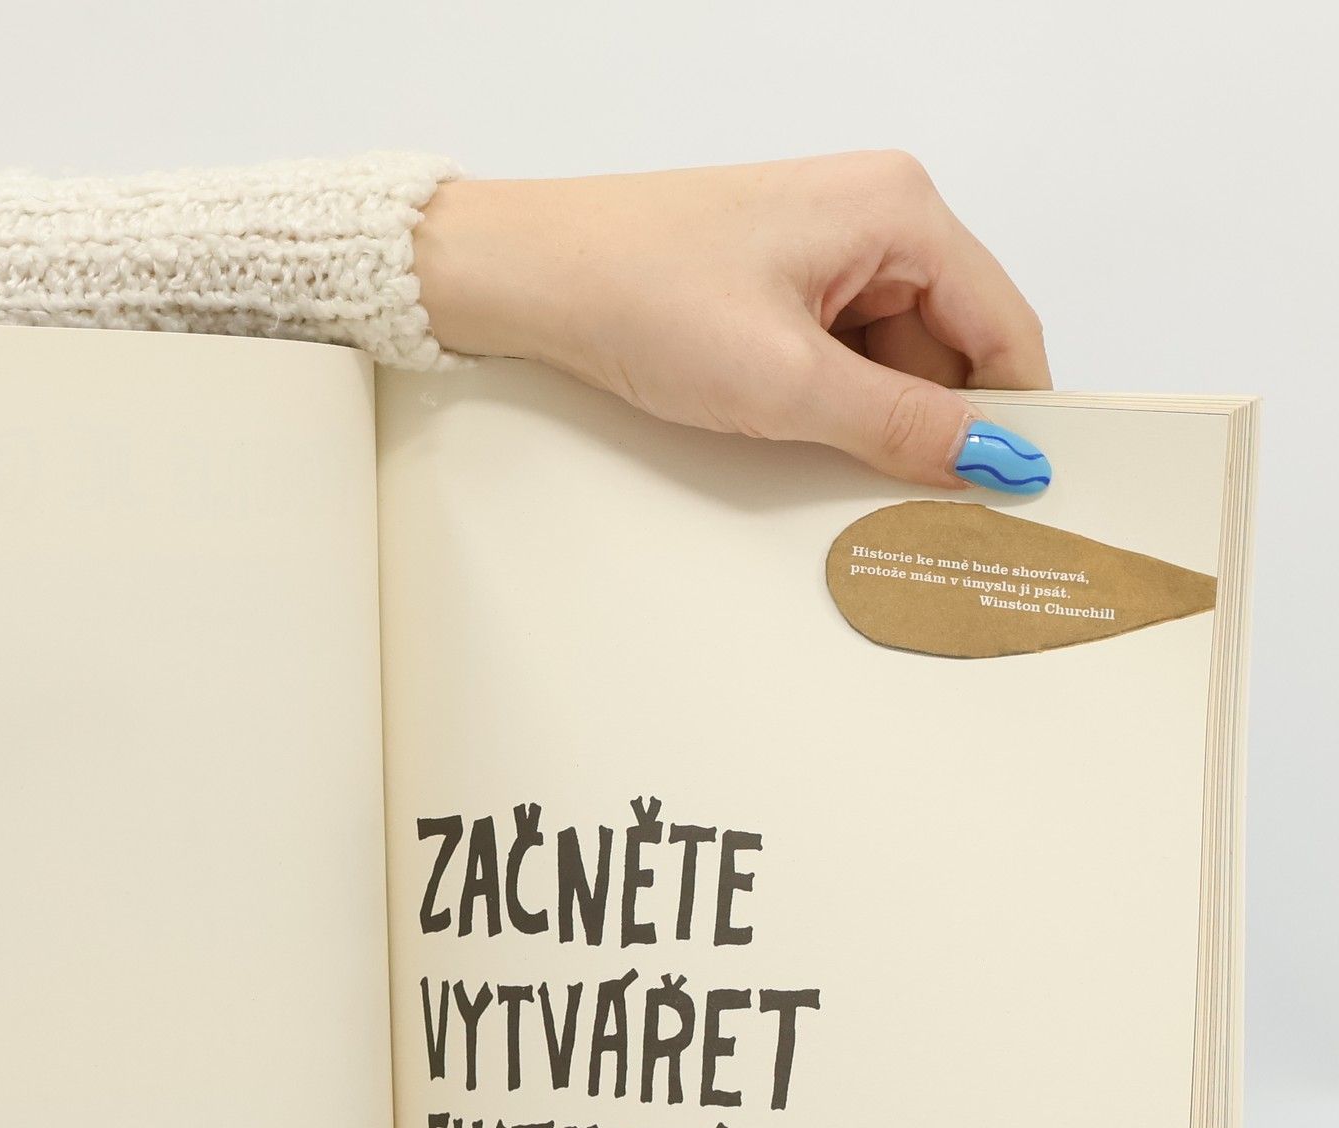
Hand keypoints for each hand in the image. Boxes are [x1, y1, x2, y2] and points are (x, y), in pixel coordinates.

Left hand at [414, 153, 1053, 490]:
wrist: (528, 276)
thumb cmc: (639, 293)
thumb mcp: (785, 382)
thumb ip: (899, 426)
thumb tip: (993, 459)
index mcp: (900, 210)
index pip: (1003, 325)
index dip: (1014, 415)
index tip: (1013, 492)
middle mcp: (875, 217)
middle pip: (952, 345)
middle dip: (935, 423)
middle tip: (916, 503)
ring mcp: (825, 251)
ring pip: (893, 358)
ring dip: (875, 418)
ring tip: (826, 461)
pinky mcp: (780, 284)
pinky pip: (841, 355)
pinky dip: (834, 403)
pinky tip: (800, 439)